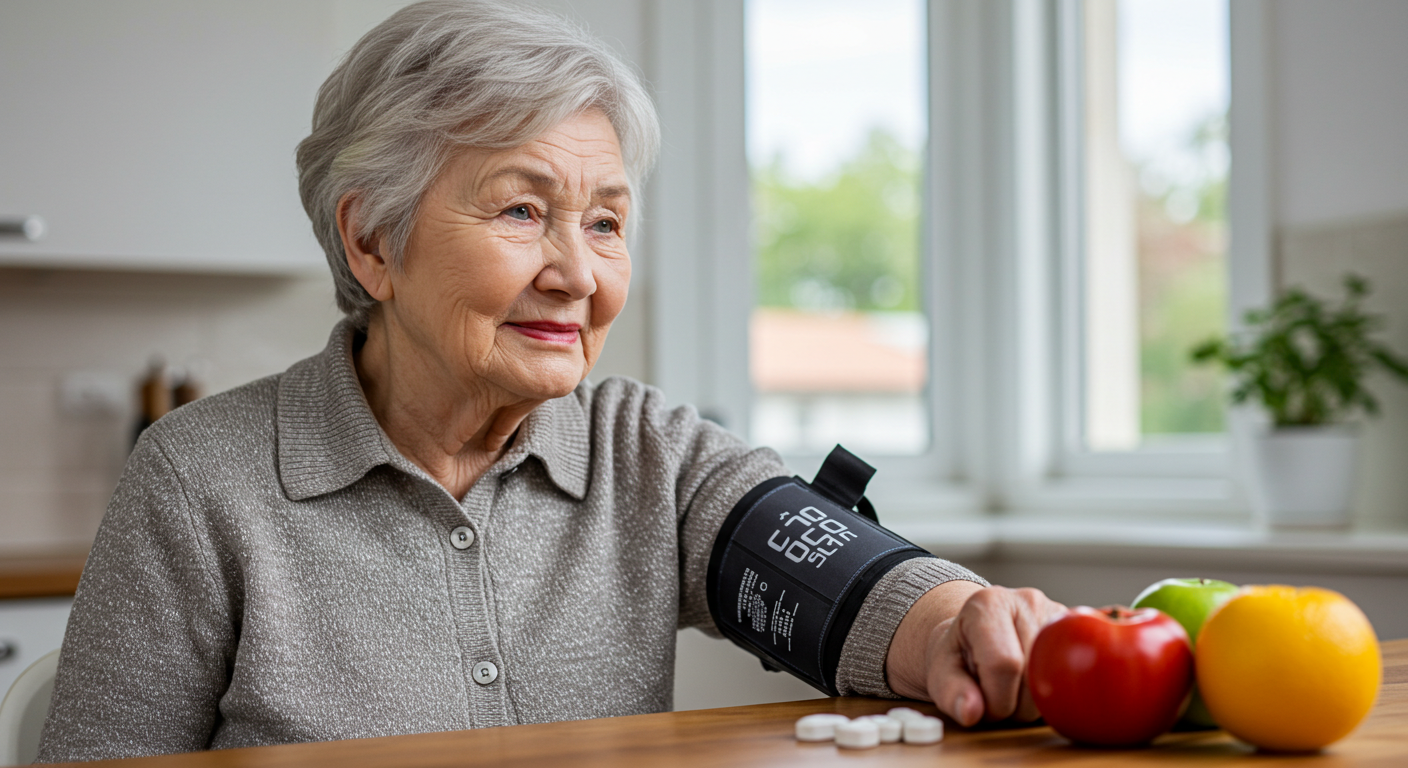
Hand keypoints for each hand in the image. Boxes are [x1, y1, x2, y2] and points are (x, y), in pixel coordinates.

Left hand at [886, 584, 1067, 726]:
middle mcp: (1027, 600)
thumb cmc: (960, 655)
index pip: (1004, 663)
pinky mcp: (1078, 631)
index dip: (996, 700)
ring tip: (1014, 689)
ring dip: (1037, 702)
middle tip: (997, 696)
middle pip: (1035, 674)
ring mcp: (1058, 613)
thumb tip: (970, 712)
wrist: (977, 635)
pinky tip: (1037, 684)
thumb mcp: (941, 673)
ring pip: (1061, 681)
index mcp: (988, 604)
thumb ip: (951, 693)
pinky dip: (1057, 692)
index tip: (984, 706)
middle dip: (1016, 704)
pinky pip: (1076, 676)